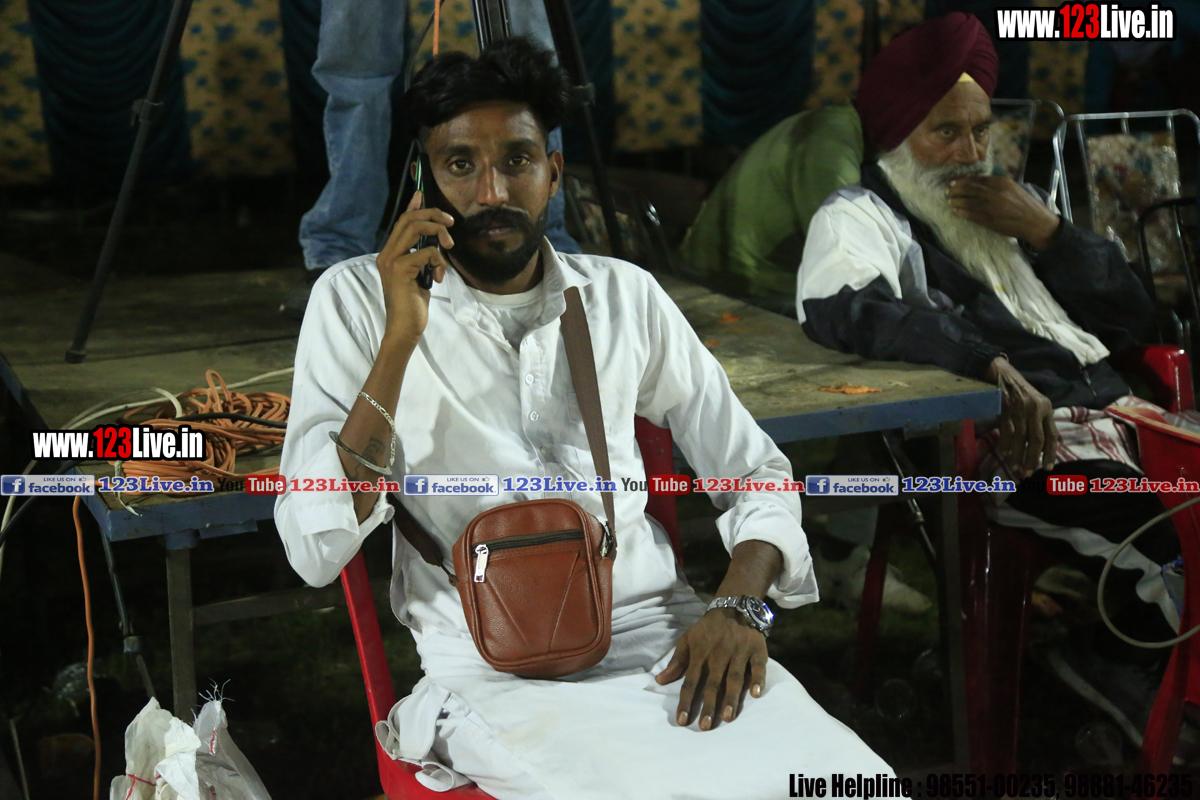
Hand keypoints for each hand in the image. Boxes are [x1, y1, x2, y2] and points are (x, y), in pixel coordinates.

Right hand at [376, 191, 455, 344]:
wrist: (405, 327)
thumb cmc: (413, 304)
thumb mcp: (420, 274)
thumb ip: (422, 256)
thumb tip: (435, 240)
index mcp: (390, 253)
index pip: (401, 221)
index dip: (413, 206)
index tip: (422, 195)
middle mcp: (386, 253)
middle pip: (409, 219)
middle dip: (433, 215)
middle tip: (450, 222)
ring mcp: (391, 260)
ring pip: (416, 228)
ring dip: (438, 233)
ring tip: (449, 247)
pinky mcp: (400, 269)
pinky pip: (426, 252)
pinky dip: (438, 261)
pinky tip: (438, 276)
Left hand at [654, 608, 767, 730]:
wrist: (734, 606)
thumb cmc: (708, 629)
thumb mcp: (688, 639)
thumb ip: (676, 661)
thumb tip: (660, 681)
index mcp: (700, 654)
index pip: (690, 681)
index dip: (686, 701)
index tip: (682, 721)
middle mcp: (719, 654)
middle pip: (712, 683)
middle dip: (708, 706)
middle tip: (705, 727)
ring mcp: (739, 652)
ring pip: (734, 677)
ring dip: (731, 697)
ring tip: (728, 717)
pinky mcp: (757, 650)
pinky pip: (758, 666)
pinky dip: (758, 679)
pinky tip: (756, 694)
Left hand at [947, 176, 1060, 250]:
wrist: (1036, 222)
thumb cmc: (1025, 204)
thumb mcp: (1013, 188)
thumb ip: (997, 185)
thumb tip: (978, 183)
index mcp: (1002, 182)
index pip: (978, 180)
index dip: (963, 181)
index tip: (954, 182)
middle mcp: (996, 193)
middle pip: (971, 189)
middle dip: (957, 189)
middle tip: (948, 190)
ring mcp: (993, 207)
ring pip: (969, 202)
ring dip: (957, 201)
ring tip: (949, 200)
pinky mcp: (991, 220)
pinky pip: (973, 215)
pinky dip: (963, 213)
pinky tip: (956, 211)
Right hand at [985, 357, 1058, 479]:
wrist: (1002, 372)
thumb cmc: (1020, 389)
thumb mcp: (1037, 402)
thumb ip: (1043, 420)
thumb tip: (1053, 441)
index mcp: (1046, 408)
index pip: (1051, 434)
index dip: (1050, 453)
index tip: (1048, 468)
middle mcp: (1035, 409)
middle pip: (1036, 439)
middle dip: (1033, 458)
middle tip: (1029, 473)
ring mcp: (1019, 409)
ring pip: (1021, 438)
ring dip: (1018, 455)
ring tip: (1016, 468)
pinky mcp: (1005, 409)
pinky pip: (1006, 431)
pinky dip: (1006, 444)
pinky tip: (1006, 454)